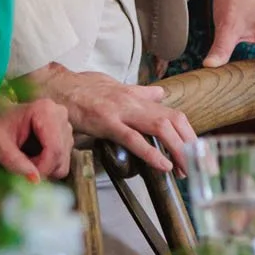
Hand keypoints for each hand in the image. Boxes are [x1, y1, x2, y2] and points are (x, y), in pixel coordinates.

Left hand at [0, 94, 73, 180]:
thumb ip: (16, 163)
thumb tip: (36, 180)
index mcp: (45, 110)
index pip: (54, 147)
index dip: (43, 167)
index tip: (27, 175)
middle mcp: (60, 114)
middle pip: (61, 154)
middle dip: (43, 167)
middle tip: (23, 164)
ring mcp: (65, 123)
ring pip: (63, 159)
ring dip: (46, 166)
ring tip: (27, 159)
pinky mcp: (66, 133)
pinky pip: (63, 159)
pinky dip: (50, 165)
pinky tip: (35, 157)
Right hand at [37, 65, 196, 175]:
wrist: (57, 86)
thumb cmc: (83, 88)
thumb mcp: (116, 86)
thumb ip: (140, 93)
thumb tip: (160, 94)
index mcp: (137, 98)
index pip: (173, 113)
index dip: (188, 133)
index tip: (196, 151)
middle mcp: (134, 103)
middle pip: (173, 120)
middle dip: (189, 143)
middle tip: (197, 165)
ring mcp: (121, 112)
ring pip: (159, 127)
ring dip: (177, 149)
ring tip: (184, 168)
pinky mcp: (106, 123)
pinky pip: (133, 139)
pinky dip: (151, 153)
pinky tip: (162, 165)